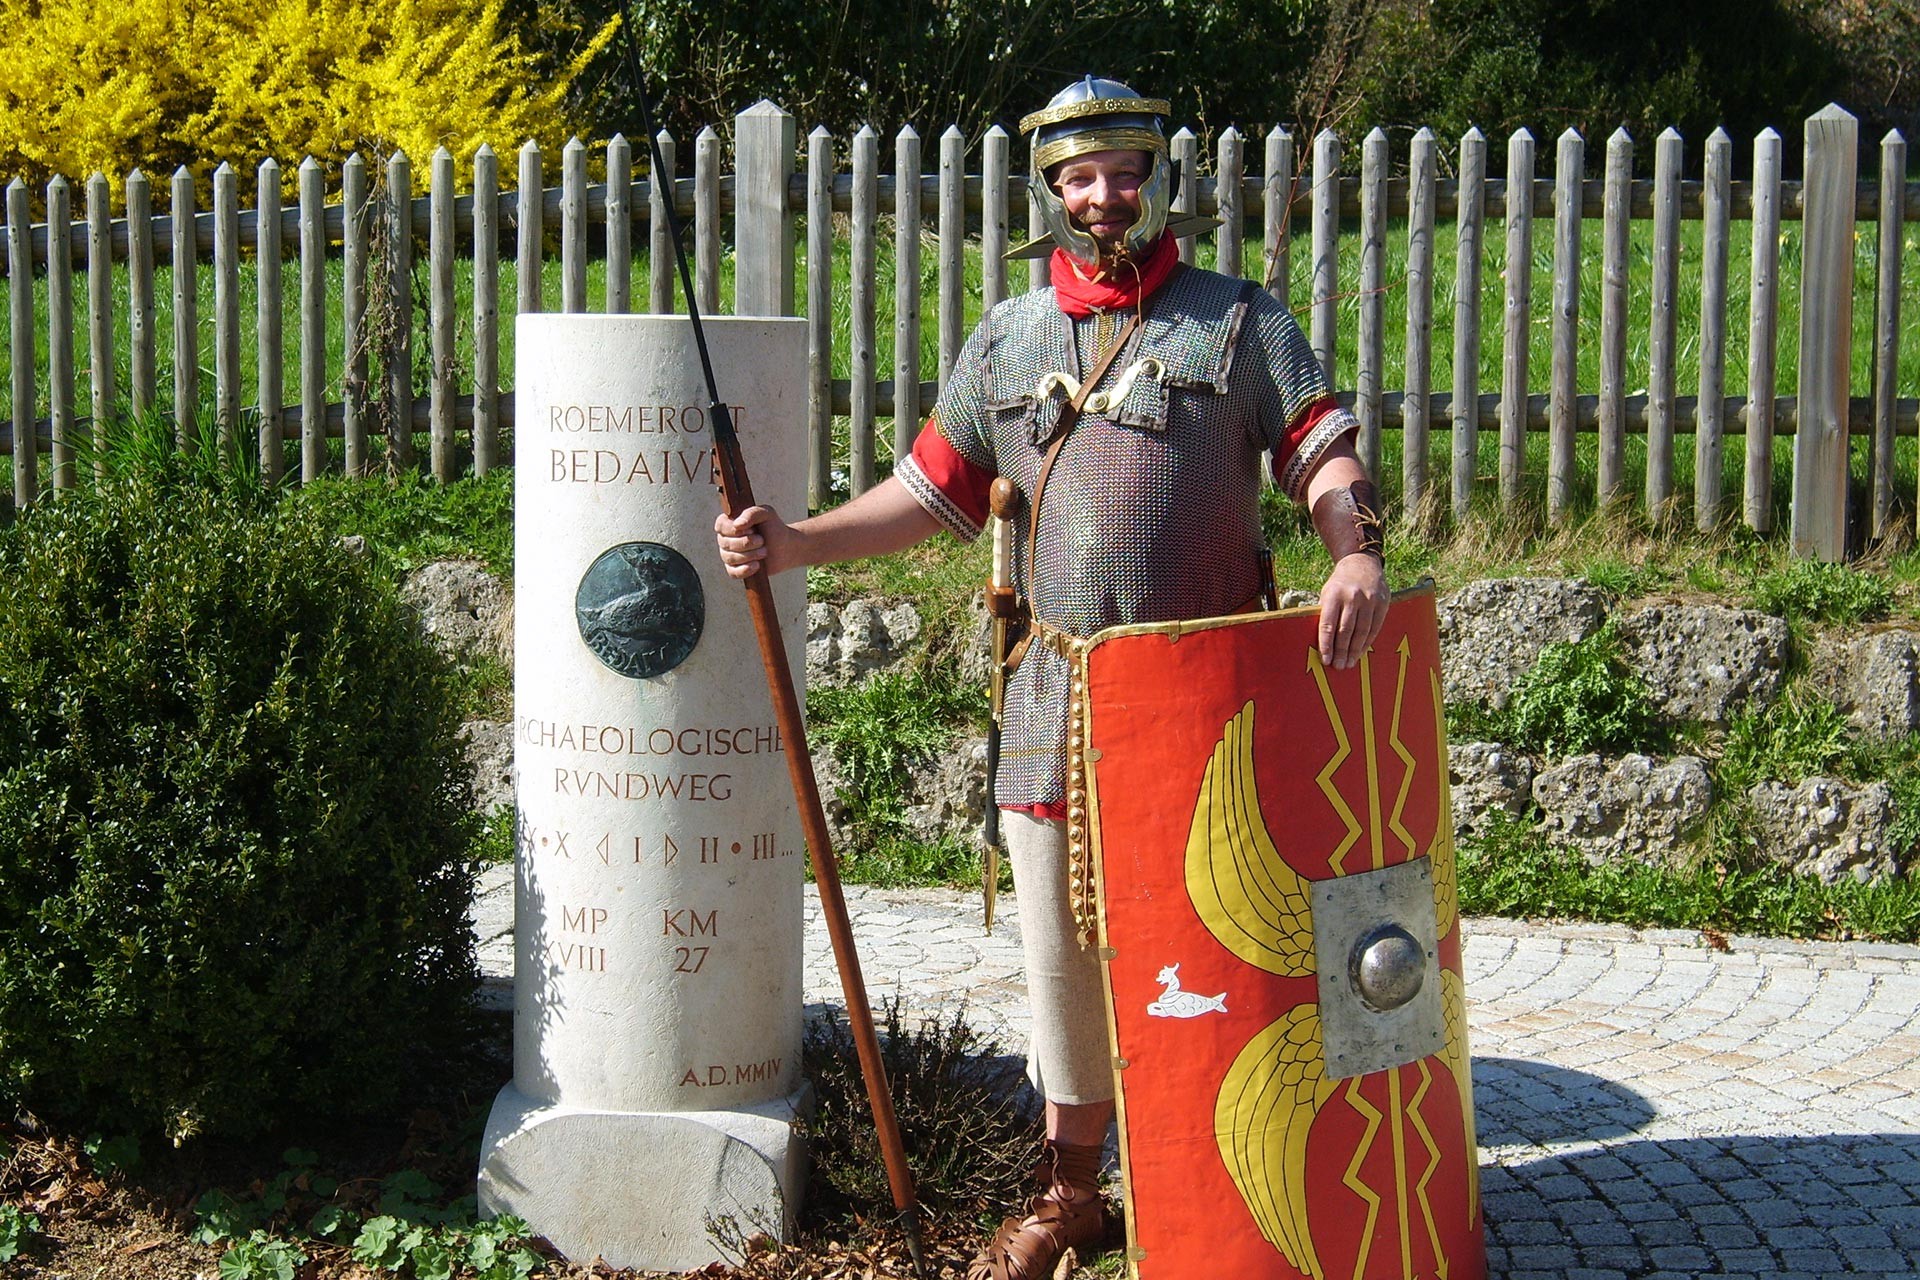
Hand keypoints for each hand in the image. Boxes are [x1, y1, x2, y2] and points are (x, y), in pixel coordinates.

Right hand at [713, 505, 791, 578]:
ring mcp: (729, 555)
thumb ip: (752, 513)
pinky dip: (745, 570)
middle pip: (726, 543)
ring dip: (749, 555)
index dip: (734, 530)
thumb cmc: (774, 528)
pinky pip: (733, 572)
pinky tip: (757, 565)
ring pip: (730, 558)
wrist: (785, 547)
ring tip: (764, 552)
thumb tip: (737, 525)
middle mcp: (725, 539)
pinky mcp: (735, 569)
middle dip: (746, 543)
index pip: (721, 526)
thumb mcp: (767, 514)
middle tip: (762, 541)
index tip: (751, 530)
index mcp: (729, 523)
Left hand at [1316, 553, 1388, 668]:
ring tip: (1349, 663)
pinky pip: (1375, 627)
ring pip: (1362, 631)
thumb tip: (1323, 643)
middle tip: (1338, 666)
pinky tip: (1361, 652)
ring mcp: (1369, 600)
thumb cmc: (1339, 585)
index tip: (1325, 660)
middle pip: (1346, 631)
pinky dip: (1367, 642)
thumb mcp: (1327, 593)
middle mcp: (1352, 597)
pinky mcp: (1383, 603)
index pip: (1328, 624)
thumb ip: (1326, 614)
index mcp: (1334, 594)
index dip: (1326, 644)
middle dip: (1341, 651)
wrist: (1362, 564)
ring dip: (1355, 651)